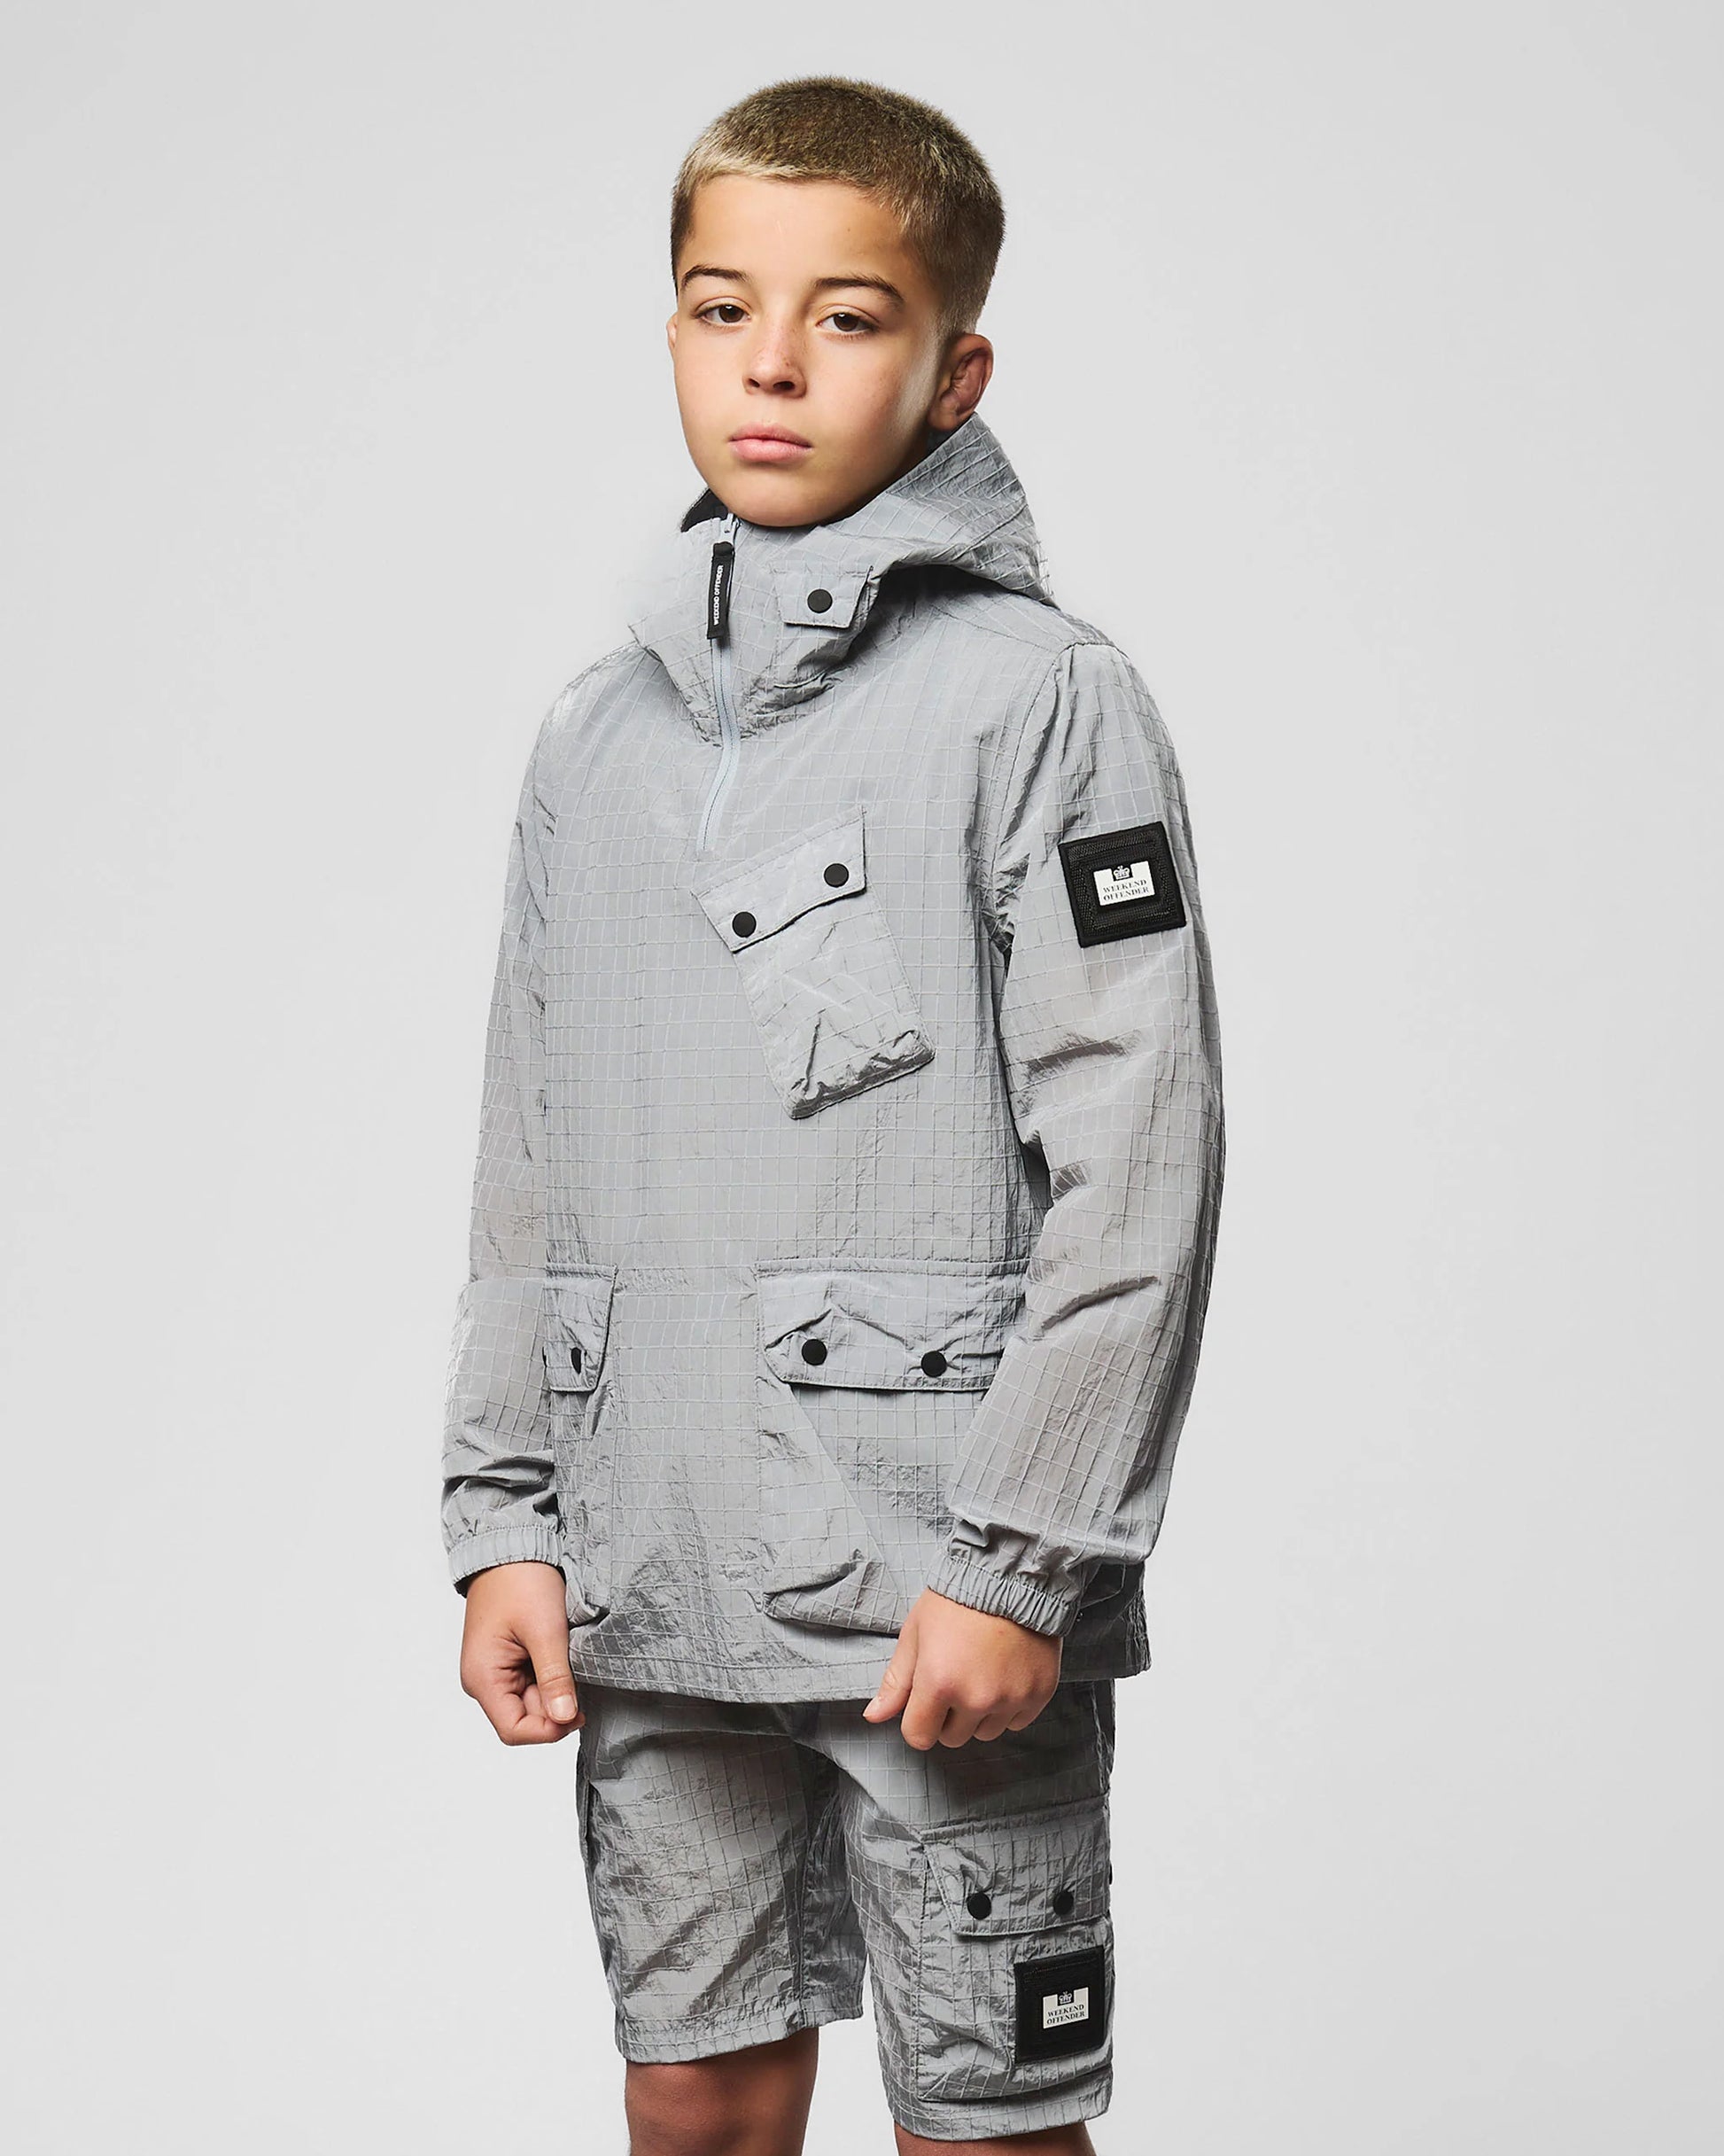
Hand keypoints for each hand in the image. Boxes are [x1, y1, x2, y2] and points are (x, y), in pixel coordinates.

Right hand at [459, 1561, 582, 1743]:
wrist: (511, 1544)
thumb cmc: (520, 1580)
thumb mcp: (545, 1630)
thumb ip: (554, 1678)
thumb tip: (564, 1718)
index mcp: (483, 1678)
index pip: (514, 1730)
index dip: (549, 1729)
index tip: (580, 1711)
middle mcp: (484, 1680)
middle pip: (525, 1717)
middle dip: (556, 1704)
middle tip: (582, 1677)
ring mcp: (496, 1670)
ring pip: (532, 1700)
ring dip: (556, 1687)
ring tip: (571, 1658)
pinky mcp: (509, 1658)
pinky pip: (533, 1681)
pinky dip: (552, 1674)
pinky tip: (564, 1654)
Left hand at [862, 1588, 1061, 1748]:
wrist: (1011, 1576)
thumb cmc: (957, 1600)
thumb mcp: (916, 1633)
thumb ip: (896, 1681)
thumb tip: (874, 1716)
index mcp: (939, 1682)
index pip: (918, 1736)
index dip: (917, 1719)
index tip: (925, 1699)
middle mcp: (976, 1698)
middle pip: (953, 1738)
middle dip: (948, 1716)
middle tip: (956, 1678)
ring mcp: (1011, 1698)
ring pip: (986, 1733)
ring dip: (979, 1714)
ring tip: (982, 1673)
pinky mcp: (1039, 1694)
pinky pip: (1017, 1722)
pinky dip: (1009, 1706)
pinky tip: (1005, 1675)